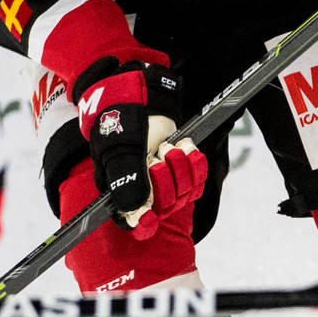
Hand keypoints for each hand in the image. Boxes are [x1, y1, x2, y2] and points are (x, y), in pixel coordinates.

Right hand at [73, 58, 207, 238]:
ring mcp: (164, 181)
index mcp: (121, 189)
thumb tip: (136, 213)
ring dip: (181, 167)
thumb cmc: (123, 119)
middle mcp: (142, 190)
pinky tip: (189, 149)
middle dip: (165, 179)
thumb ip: (127, 180)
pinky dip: (196, 165)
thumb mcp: (121, 147)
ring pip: (182, 195)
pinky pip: (197, 182)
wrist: (140, 93)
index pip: (134, 222)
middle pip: (163, 207)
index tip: (150, 218)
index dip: (144, 223)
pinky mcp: (182, 170)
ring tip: (171, 146)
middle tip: (160, 153)